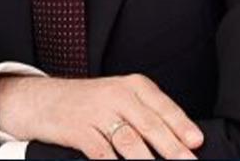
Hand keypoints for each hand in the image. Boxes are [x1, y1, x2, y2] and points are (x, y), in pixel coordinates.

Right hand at [0, 74, 203, 158]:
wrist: (43, 100)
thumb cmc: (90, 103)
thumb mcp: (120, 98)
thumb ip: (147, 115)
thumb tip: (180, 142)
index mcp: (134, 85)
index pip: (164, 107)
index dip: (182, 126)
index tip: (197, 143)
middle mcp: (117, 95)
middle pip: (150, 125)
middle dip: (172, 149)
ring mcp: (97, 112)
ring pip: (130, 140)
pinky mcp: (79, 130)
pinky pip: (103, 153)